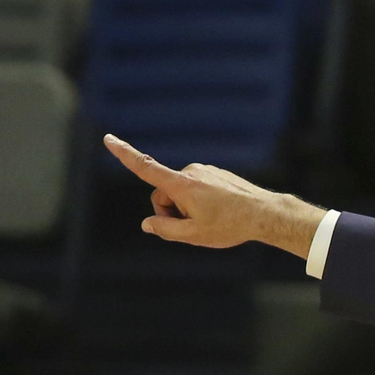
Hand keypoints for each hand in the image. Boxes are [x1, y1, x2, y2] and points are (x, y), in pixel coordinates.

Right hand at [103, 135, 325, 258]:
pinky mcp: (216, 173)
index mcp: (182, 185)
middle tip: (195, 226)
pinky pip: (198, 189)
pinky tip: (222, 211)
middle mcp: (191, 172)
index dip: (124, 154)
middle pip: (164, 194)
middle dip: (172, 211)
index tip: (108, 138)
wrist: (266, 214)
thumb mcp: (194, 235)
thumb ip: (166, 230)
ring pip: (182, 193)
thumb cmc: (231, 226)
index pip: (145, 168)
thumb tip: (148, 224)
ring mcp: (205, 171)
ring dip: (189, 207)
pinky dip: (202, 201)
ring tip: (214, 219)